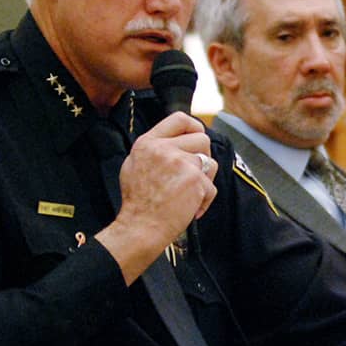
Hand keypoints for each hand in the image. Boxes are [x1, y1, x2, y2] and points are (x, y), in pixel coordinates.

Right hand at [97, 113, 217, 282]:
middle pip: (202, 138)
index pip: (179, 118)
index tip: (197, 135)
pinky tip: (191, 208)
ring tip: (190, 193)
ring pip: (210, 162)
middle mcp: (164, 148)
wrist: (140, 226)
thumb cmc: (138, 202)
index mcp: (148, 142)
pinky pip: (211, 186)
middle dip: (203, 156)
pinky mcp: (195, 180)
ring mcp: (181, 163)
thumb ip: (155, 149)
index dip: (194, 126)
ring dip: (205, 179)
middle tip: (194, 173)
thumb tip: (176, 140)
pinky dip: (205, 200)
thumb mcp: (134, 164)